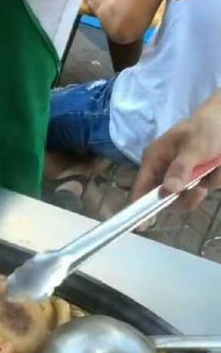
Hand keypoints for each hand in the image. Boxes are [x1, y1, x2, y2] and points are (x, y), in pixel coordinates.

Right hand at [132, 92, 220, 208]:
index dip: (140, 207)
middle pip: (165, 200)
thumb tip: (168, 190)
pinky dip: (213, 181)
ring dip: (203, 187)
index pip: (141, 189)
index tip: (144, 225)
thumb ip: (180, 168)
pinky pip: (202, 191)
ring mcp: (181, 176)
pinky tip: (217, 167)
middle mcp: (164, 171)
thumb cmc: (207, 126)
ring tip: (213, 169)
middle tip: (198, 188)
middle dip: (184, 197)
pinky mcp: (196, 179)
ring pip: (186, 198)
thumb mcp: (194, 145)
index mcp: (154, 159)